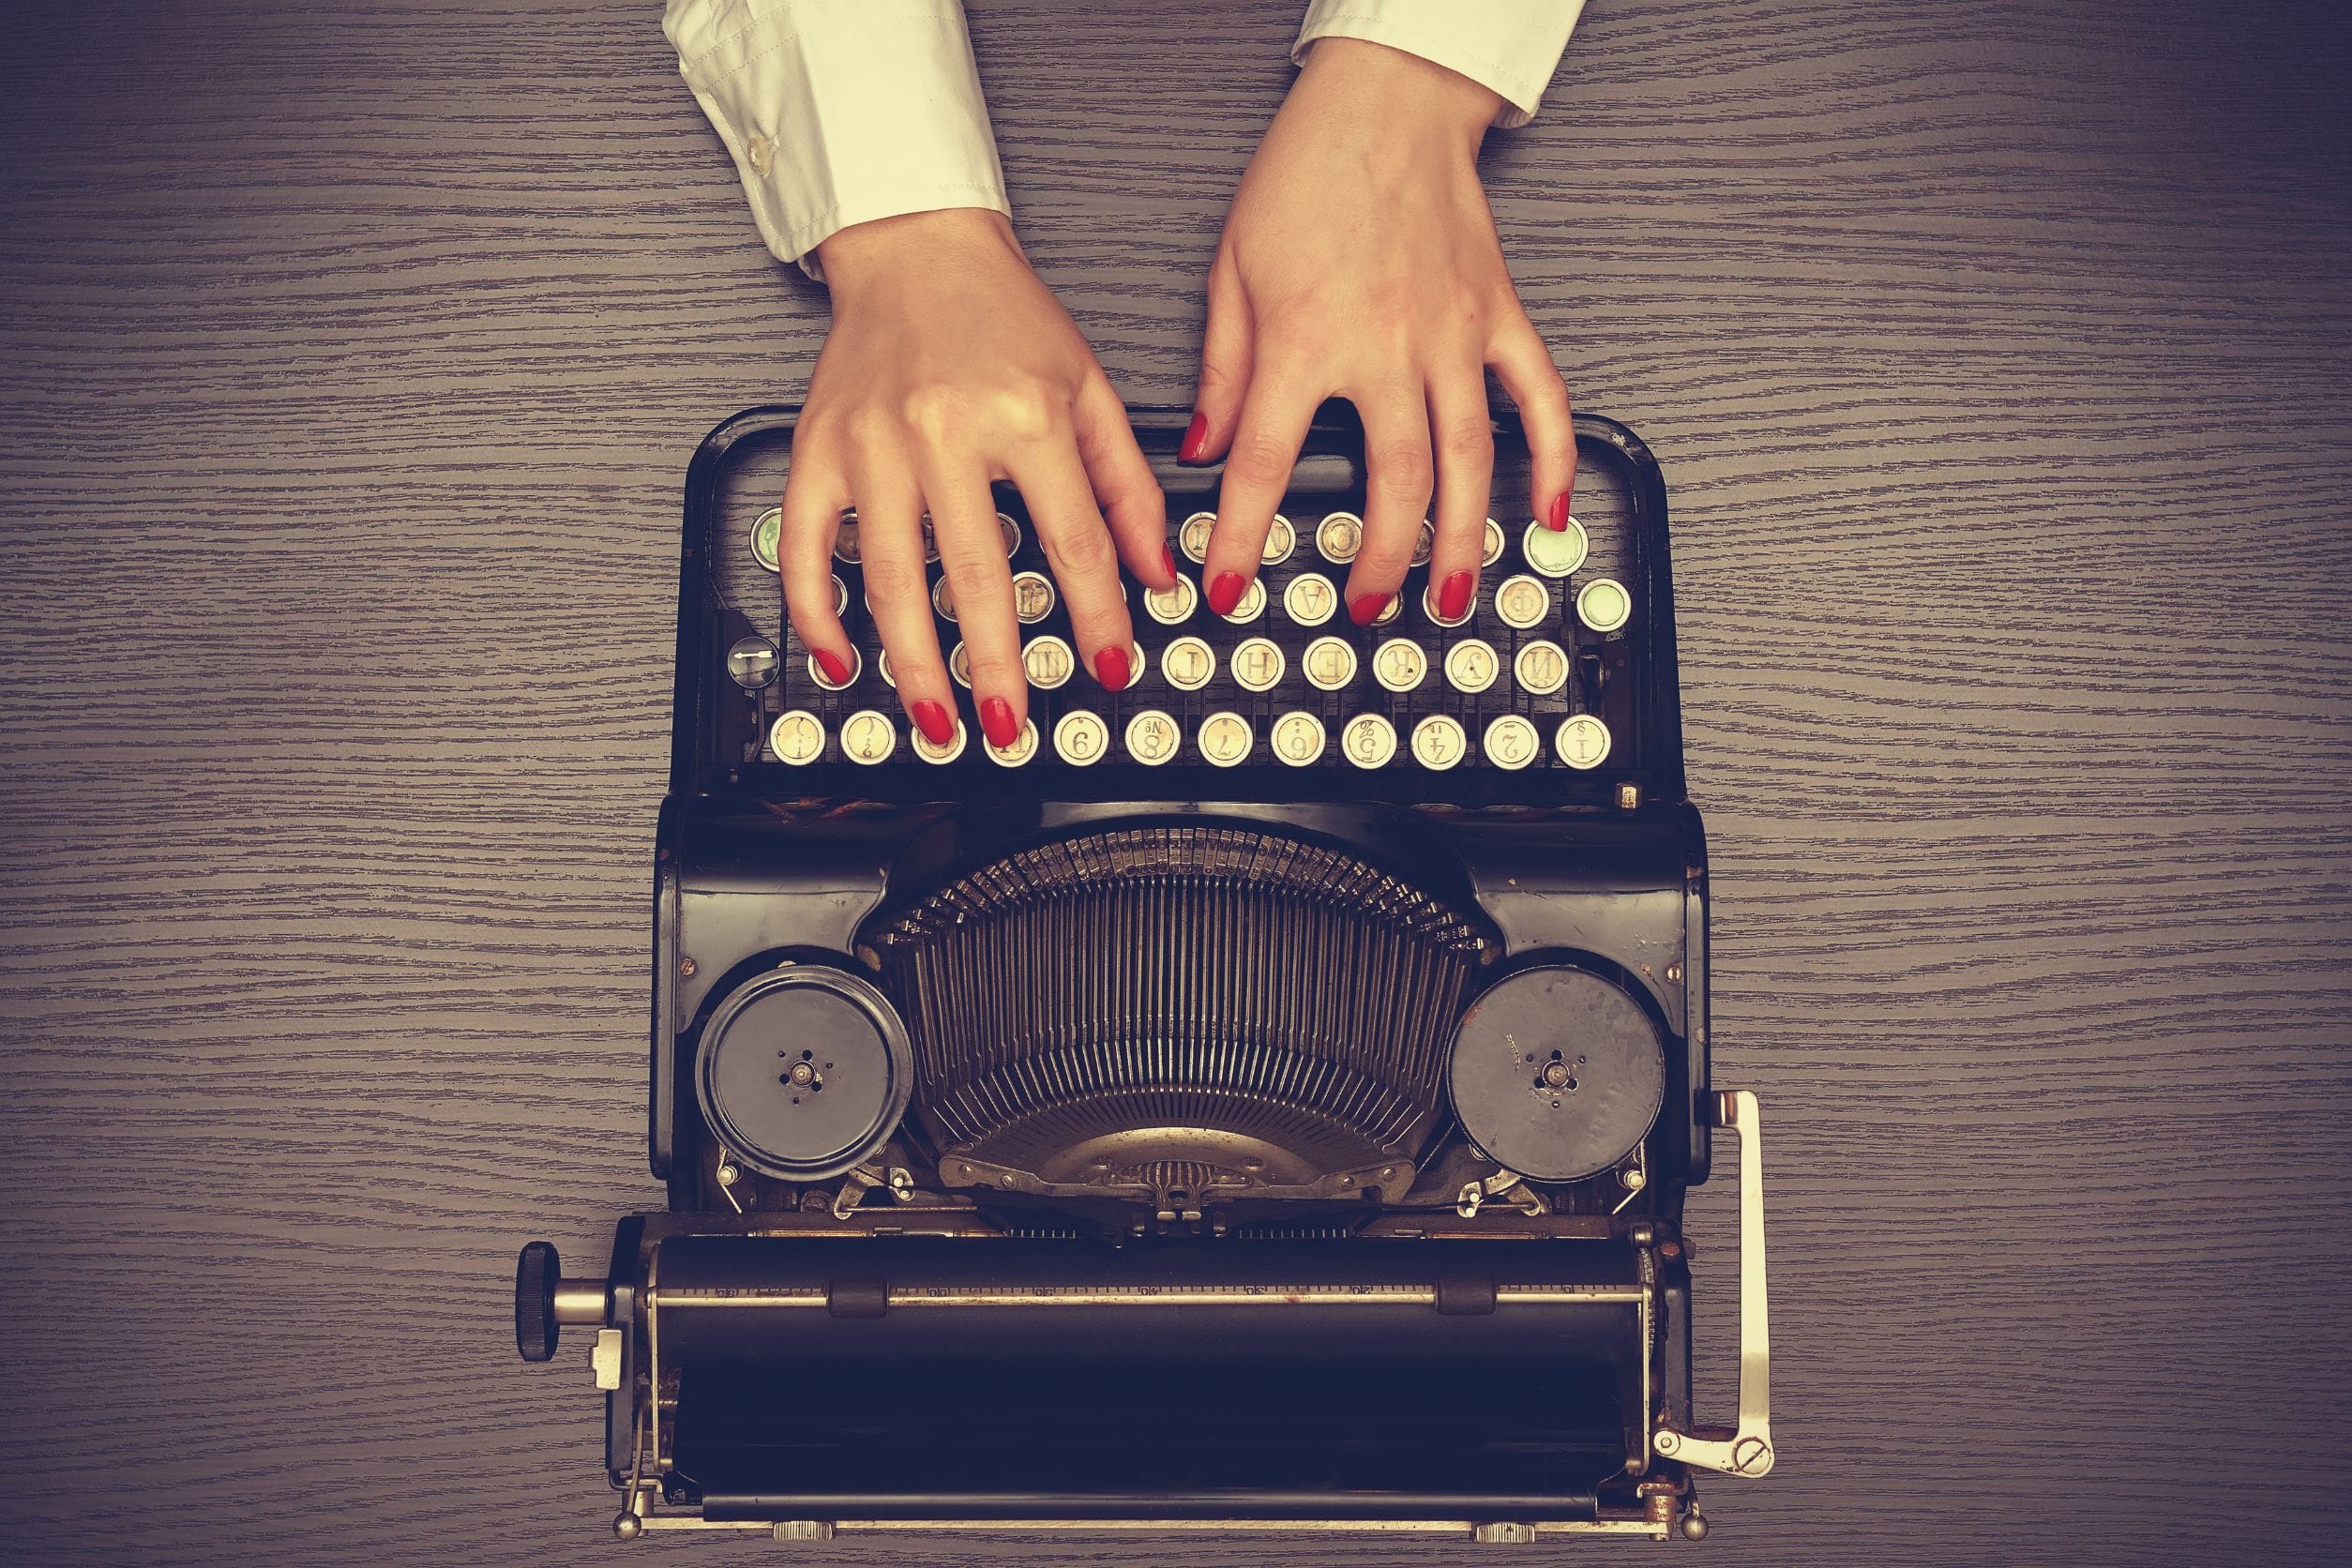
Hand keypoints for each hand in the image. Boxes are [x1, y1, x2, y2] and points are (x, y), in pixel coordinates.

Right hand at [780, 209, 1172, 751]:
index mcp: (1023, 414)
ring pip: (887, 578)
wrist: (915, 244)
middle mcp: (943, 430)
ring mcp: (872, 444)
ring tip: (936, 718)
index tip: (1106, 667)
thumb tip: (1156, 570)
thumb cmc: (1001, 313)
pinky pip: (804, 544)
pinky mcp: (817, 448)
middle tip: (1010, 726)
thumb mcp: (1089, 386)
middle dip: (996, 666)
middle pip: (974, 575)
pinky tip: (841, 657)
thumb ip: (1126, 484)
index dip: (1095, 618)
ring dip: (911, 663)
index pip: (1072, 543)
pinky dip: (817, 609)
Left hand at [1186, 38, 1575, 625]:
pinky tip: (1547, 515)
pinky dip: (1552, 461)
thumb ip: (1220, 372)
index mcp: (1307, 338)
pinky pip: (1539, 400)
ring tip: (1449, 594)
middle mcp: (1387, 346)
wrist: (1387, 102)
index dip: (1242, 539)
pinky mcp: (1499, 317)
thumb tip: (1205, 450)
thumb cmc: (1308, 172)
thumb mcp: (1230, 271)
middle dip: (1378, 562)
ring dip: (1462, 540)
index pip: (1264, 463)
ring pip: (1469, 461)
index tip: (1226, 587)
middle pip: (1392, 483)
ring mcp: (1453, 336)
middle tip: (1363, 607)